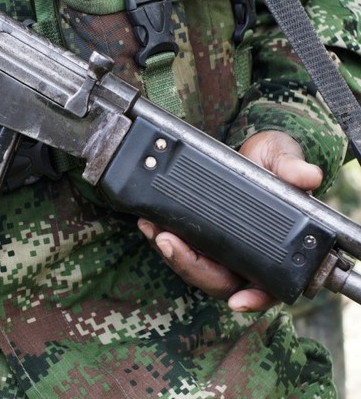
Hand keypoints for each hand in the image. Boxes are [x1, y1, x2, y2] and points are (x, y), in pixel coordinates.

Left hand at [138, 131, 322, 311]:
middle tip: (167, 242)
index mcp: (277, 250)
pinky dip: (162, 240)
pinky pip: (180, 249)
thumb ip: (291, 168)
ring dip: (171, 254)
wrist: (250, 153)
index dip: (255, 298)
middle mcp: (246, 257)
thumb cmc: (273, 163)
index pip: (269, 286)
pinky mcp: (200, 239)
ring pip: (194, 268)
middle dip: (190, 266)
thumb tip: (306, 177)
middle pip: (219, 280)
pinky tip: (148, 224)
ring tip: (153, 230)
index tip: (238, 302)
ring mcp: (221, 251)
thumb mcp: (283, 159)